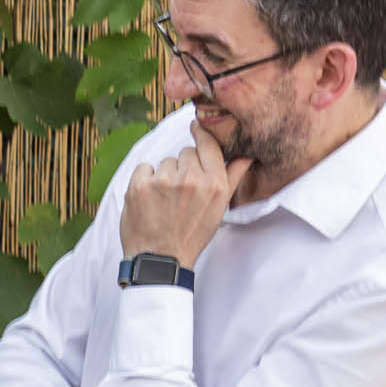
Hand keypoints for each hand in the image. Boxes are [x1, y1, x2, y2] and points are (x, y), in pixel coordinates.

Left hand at [118, 124, 251, 265]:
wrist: (160, 259)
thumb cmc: (191, 234)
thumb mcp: (218, 209)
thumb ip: (231, 178)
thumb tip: (246, 156)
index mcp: (214, 184)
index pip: (208, 144)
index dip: (201, 135)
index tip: (196, 127)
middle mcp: (190, 179)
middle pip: (186, 153)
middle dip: (184, 167)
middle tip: (181, 191)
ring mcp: (163, 181)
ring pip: (165, 161)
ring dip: (164, 175)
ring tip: (165, 199)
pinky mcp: (139, 185)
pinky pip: (144, 167)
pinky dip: (145, 179)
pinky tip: (150, 198)